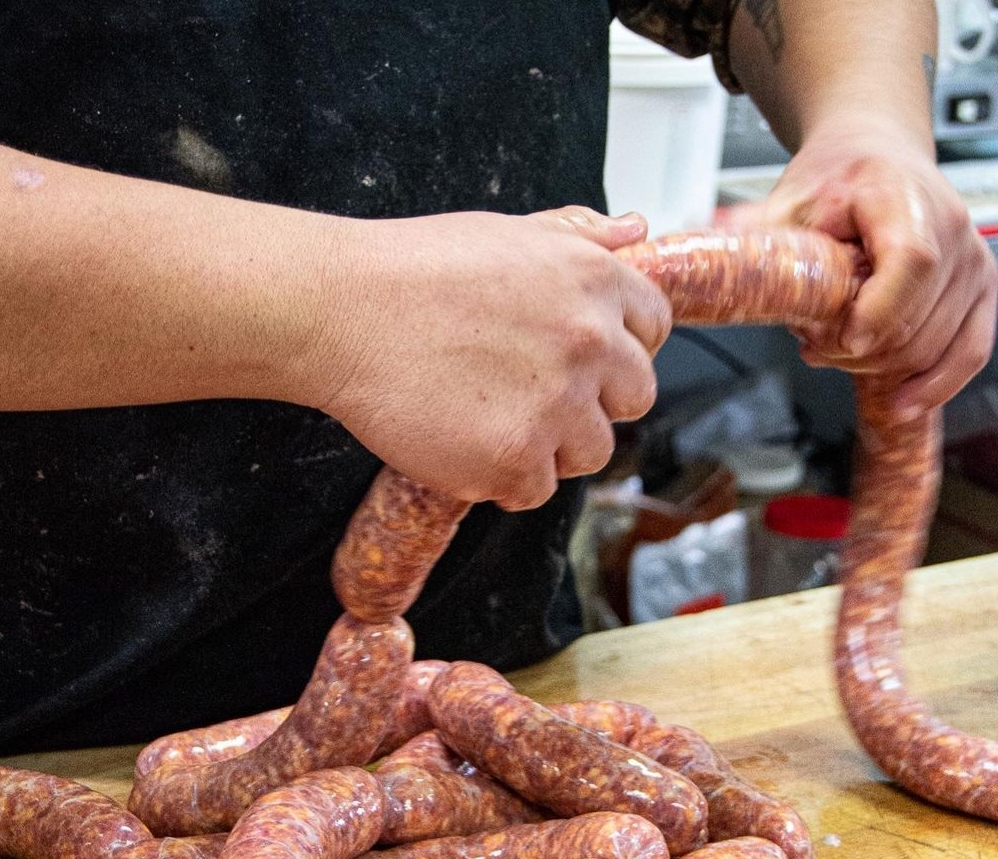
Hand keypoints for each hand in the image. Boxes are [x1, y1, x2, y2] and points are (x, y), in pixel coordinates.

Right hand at [309, 206, 672, 509]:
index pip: (653, 328)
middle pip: (634, 399)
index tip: (589, 363)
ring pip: (590, 452)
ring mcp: (557, 406)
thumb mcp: (507, 235)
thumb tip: (635, 230)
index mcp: (594, 282)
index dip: (622, 349)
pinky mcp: (517, 459)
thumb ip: (579, 239)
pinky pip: (535, 490)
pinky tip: (465, 445)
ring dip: (551, 447)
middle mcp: (590, 343)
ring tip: (492, 421)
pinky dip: (503, 480)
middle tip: (535, 396)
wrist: (343, 312)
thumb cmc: (411, 272)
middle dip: (593, 403)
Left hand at [738, 119, 997, 422]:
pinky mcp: (980, 291)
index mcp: (901, 195)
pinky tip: (898, 403)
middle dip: (859, 349)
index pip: (912, 261)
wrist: (874, 160)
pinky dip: (933, 385)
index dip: (880, 309)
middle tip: (814, 342)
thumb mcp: (785, 202)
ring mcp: (971, 260)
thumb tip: (703, 244)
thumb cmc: (837, 181)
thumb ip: (750, 232)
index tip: (843, 338)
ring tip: (838, 344)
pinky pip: (969, 353)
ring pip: (934, 345)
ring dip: (879, 365)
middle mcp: (950, 225)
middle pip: (918, 318)